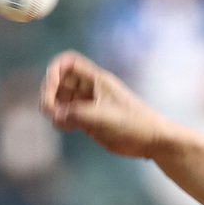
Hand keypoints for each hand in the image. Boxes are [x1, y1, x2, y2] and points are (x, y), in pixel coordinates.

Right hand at [39, 50, 170, 158]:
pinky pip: (67, 116)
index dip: (54, 71)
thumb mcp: (104, 118)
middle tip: (51, 111)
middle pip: (59, 83)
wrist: (153, 141)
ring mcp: (89, 106)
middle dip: (49, 94)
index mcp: (97, 80)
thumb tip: (55, 115)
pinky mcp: (90, 121)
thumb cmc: (135, 125)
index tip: (53, 86)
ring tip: (58, 121)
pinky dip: (61, 120)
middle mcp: (91, 90)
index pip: (68, 63)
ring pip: (60, 100)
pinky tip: (65, 127)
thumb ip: (77, 115)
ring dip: (53, 108)